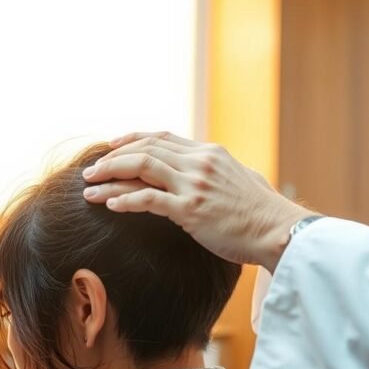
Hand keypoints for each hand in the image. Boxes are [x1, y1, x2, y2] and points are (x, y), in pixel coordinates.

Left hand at [81, 132, 315, 270]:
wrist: (279, 230)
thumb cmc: (264, 212)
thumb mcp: (242, 180)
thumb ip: (220, 173)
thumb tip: (212, 174)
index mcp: (210, 153)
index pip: (162, 138)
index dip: (132, 139)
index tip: (112, 146)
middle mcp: (200, 163)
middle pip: (145, 148)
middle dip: (112, 157)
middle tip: (91, 170)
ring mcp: (194, 184)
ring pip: (140, 167)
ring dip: (110, 176)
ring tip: (89, 186)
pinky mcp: (190, 210)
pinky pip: (147, 199)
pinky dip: (124, 199)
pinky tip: (110, 205)